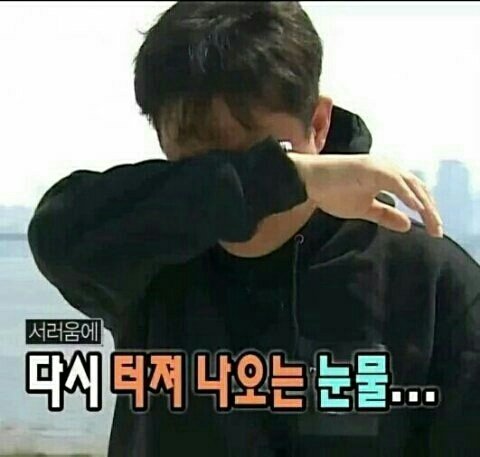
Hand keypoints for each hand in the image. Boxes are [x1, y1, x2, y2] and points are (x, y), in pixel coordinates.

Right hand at [289, 153, 442, 236]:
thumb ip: (385, 215)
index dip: (426, 209)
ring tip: (433, 223)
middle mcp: (388, 168)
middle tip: (437, 231)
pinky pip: (396, 182)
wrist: (309, 181)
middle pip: (418, 188)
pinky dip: (408, 195)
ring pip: (411, 185)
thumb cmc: (332, 192)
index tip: (433, 229)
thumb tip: (408, 224)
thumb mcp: (364, 209)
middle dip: (430, 210)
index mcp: (386, 176)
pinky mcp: (373, 168)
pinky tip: (417, 209)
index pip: (414, 192)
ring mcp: (381, 167)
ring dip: (424, 205)